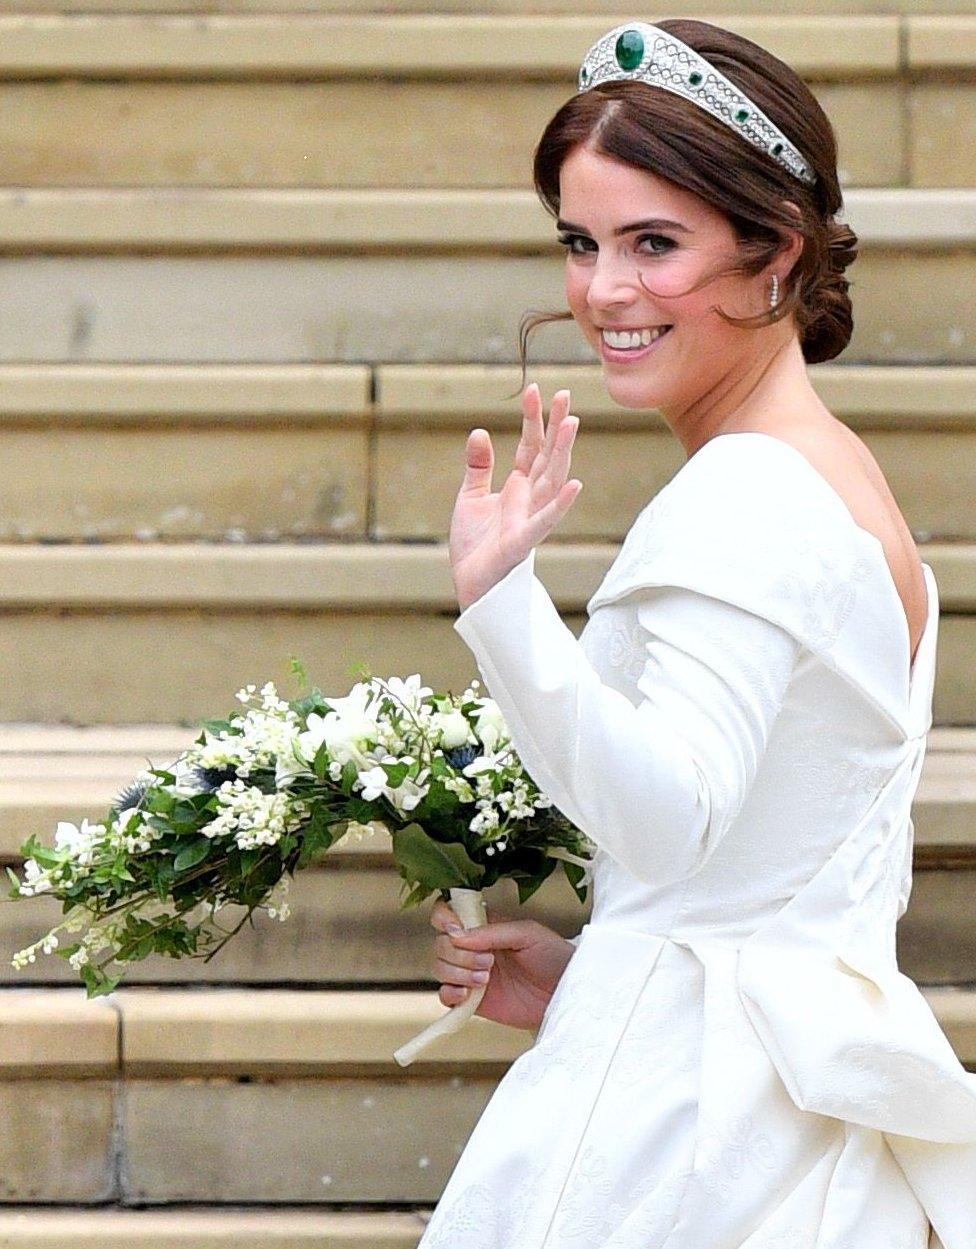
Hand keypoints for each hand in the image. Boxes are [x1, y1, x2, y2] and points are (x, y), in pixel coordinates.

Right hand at [429, 896, 576, 1030]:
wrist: (565, 993)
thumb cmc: (553, 957)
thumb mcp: (527, 934)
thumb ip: (492, 931)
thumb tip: (458, 935)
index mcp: (484, 925)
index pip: (448, 913)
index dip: (444, 918)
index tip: (455, 930)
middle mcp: (473, 947)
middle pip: (441, 943)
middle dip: (460, 954)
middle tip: (489, 962)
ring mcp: (470, 973)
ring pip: (440, 968)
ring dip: (457, 973)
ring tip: (485, 979)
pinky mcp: (472, 1000)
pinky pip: (445, 996)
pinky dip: (450, 994)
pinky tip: (468, 995)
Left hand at [450, 384, 581, 610]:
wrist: (470, 583)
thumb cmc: (475, 545)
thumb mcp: (470, 497)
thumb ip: (478, 467)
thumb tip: (479, 431)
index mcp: (518, 487)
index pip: (529, 446)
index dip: (533, 419)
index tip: (534, 389)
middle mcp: (529, 499)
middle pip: (547, 457)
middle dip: (556, 426)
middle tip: (565, 394)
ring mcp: (529, 519)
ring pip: (551, 481)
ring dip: (562, 453)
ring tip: (571, 424)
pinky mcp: (521, 542)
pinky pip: (543, 521)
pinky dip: (559, 504)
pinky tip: (574, 484)